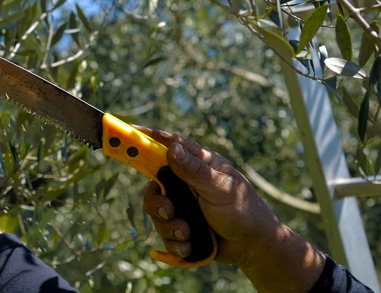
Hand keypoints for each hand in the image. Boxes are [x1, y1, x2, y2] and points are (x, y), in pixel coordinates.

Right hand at [138, 127, 325, 291]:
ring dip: (168, 225)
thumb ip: (195, 170)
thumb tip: (171, 148)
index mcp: (198, 164)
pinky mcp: (181, 224)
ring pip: (156, 210)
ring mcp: (183, 204)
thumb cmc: (244, 210)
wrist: (253, 247)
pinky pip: (164, 232)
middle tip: (167, 210)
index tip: (126, 133)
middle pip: (153, 183)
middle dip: (157, 201)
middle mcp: (186, 181)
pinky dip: (174, 241)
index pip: (168, 144)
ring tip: (186, 232)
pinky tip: (188, 244)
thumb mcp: (220, 188)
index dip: (146, 138)